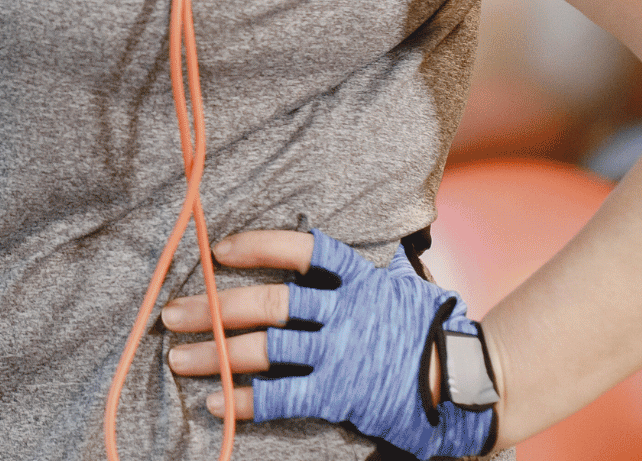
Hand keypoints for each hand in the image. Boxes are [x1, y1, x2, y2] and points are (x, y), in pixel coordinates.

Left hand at [163, 228, 495, 456]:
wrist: (468, 384)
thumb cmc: (432, 332)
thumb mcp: (403, 285)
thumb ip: (366, 267)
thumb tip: (337, 243)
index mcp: (359, 280)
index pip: (302, 250)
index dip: (257, 246)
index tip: (219, 249)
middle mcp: (345, 312)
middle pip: (268, 304)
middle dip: (213, 307)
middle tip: (173, 313)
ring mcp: (342, 353)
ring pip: (265, 349)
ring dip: (215, 352)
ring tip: (177, 356)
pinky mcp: (341, 393)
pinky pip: (282, 396)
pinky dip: (244, 398)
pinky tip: (214, 400)